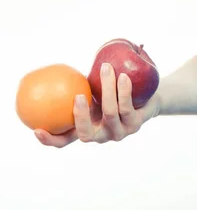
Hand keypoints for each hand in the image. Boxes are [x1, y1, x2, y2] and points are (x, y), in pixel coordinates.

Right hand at [34, 63, 159, 147]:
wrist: (146, 97)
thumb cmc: (112, 91)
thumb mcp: (91, 89)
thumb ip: (74, 85)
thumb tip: (50, 71)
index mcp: (86, 129)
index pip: (64, 140)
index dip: (50, 140)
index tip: (37, 130)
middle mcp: (101, 135)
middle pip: (86, 135)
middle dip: (81, 117)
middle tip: (78, 96)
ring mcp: (119, 132)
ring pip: (110, 113)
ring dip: (107, 88)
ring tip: (106, 68)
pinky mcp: (136, 125)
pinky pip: (127, 107)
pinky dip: (123, 90)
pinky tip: (123, 77)